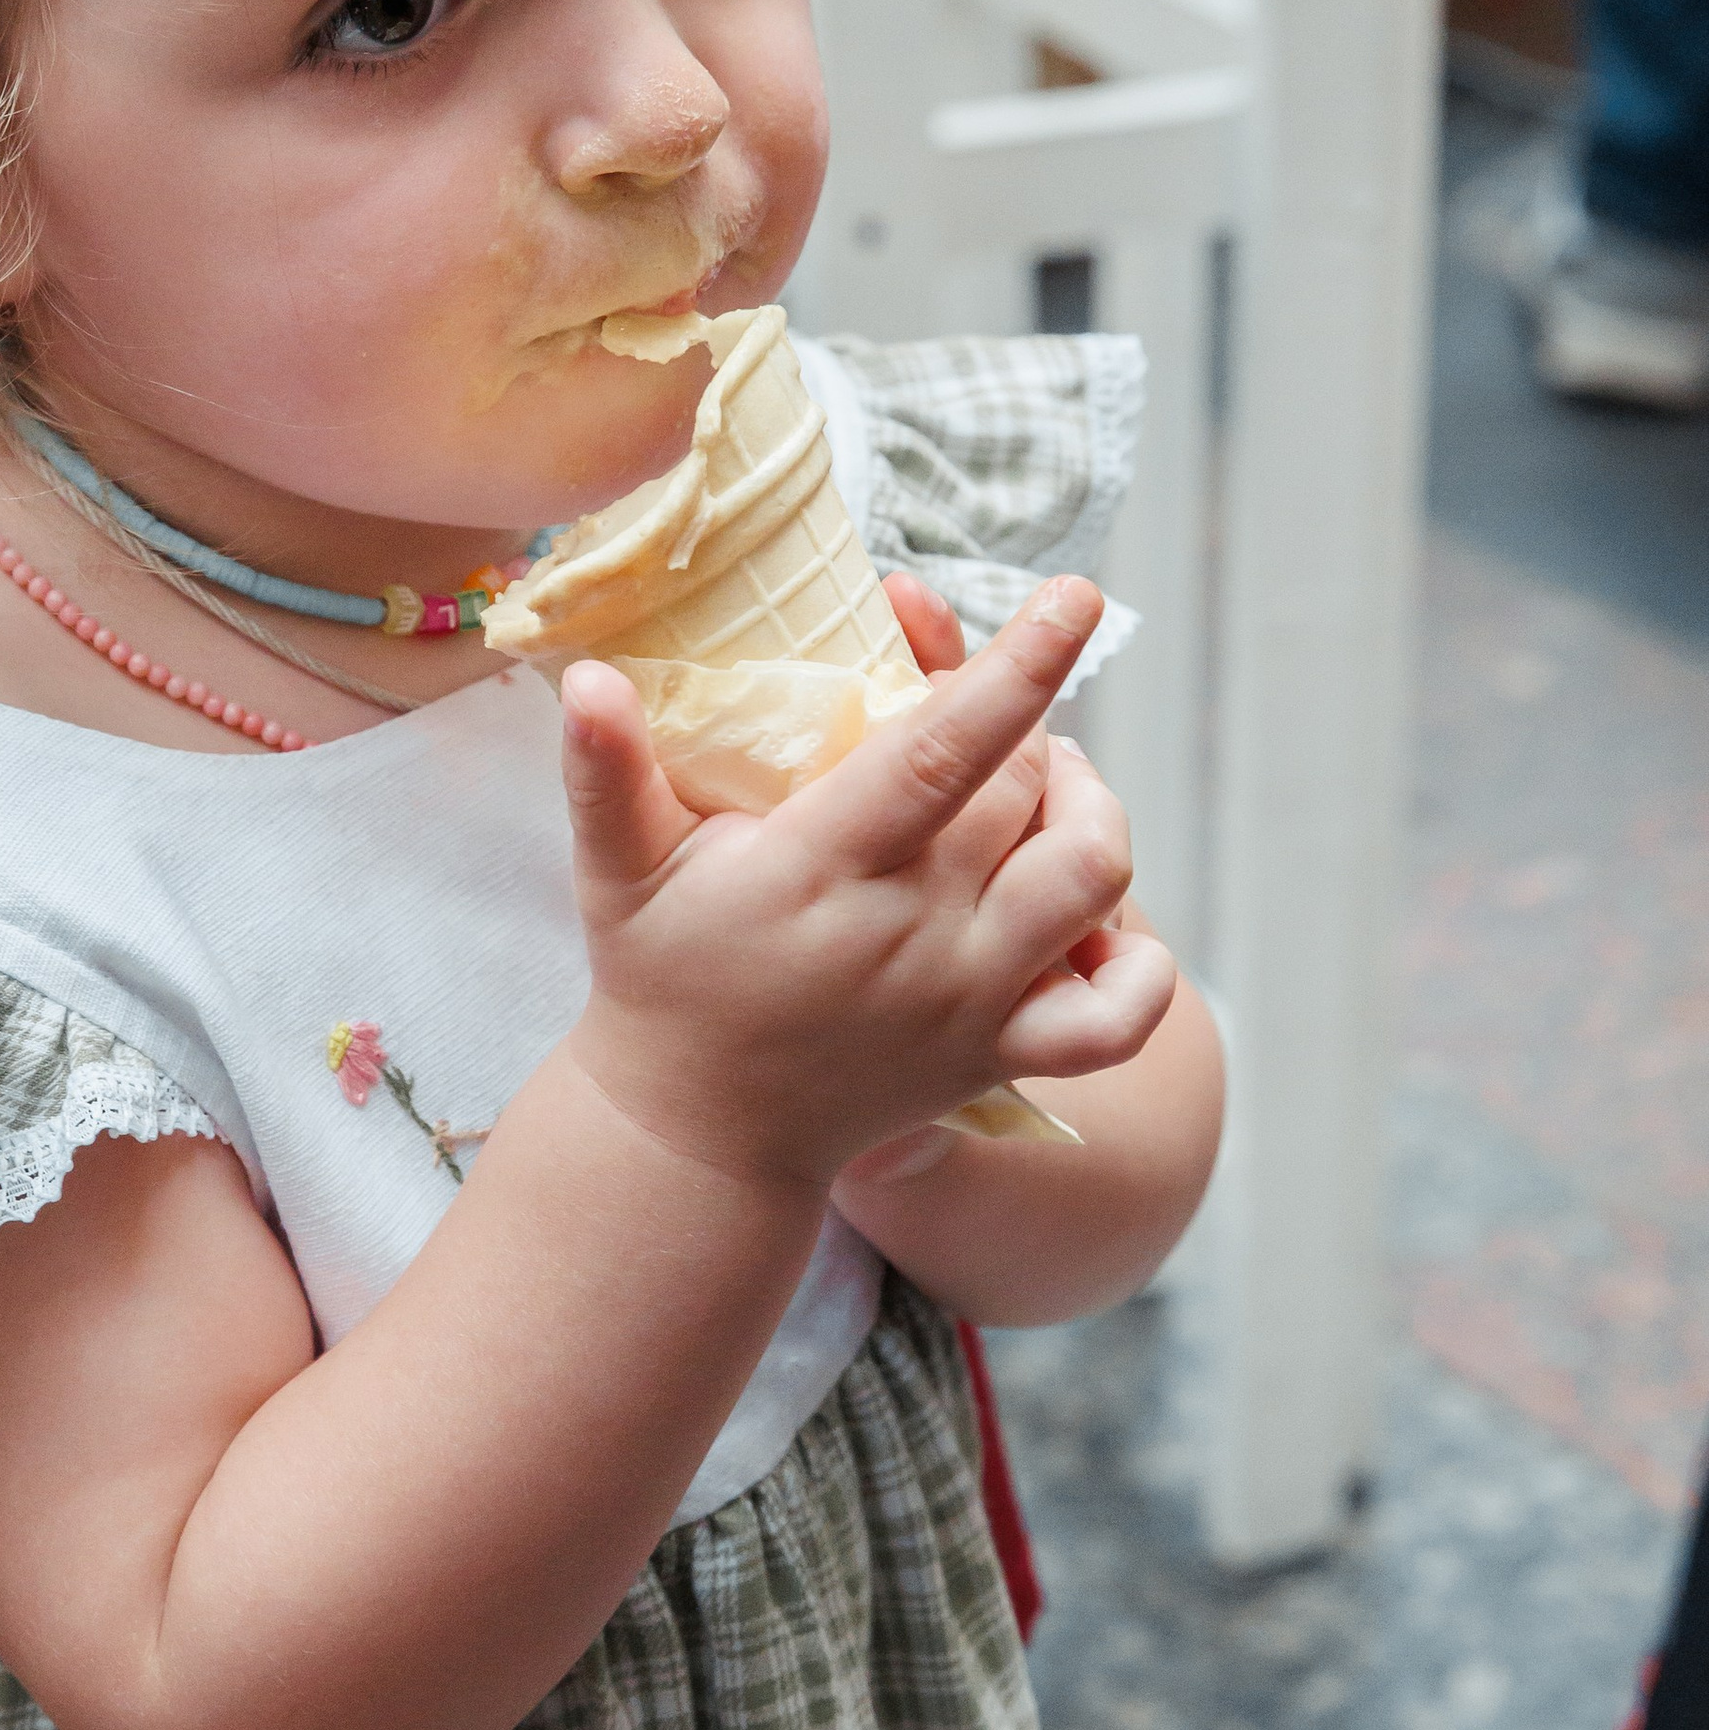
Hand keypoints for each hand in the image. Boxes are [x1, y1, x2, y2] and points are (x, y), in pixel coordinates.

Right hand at [558, 576, 1170, 1192]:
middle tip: (981, 713)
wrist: (701, 1134)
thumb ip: (604, 772)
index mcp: (822, 870)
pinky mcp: (999, 1057)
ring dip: (1093, 811)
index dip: (1014, 669)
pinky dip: (1140, 966)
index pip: (943, 752)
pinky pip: (1118, 1019)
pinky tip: (1094, 916)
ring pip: (1092, 881)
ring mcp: (967, 1001)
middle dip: (1026, 727)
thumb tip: (590, 674)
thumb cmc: (663, 977)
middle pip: (1027, 794)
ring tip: (1052, 787)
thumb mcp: (618, 873)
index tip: (1073, 595)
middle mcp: (912, 935)